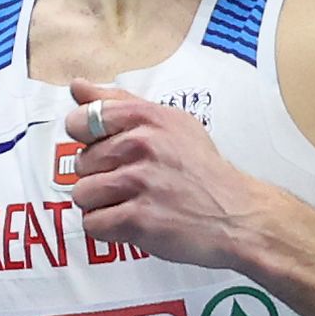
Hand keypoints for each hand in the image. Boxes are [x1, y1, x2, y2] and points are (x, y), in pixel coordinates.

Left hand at [66, 84, 278, 270]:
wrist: (237, 214)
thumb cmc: (200, 169)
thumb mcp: (168, 122)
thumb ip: (119, 103)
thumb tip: (77, 86)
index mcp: (146, 118)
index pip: (82, 121)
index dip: (88, 141)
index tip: (109, 152)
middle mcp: (142, 145)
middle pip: (80, 163)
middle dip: (100, 177)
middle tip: (133, 184)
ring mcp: (140, 183)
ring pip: (83, 194)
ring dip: (102, 205)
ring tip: (132, 204)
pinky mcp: (140, 220)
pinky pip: (94, 224)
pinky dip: (109, 229)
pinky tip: (133, 223)